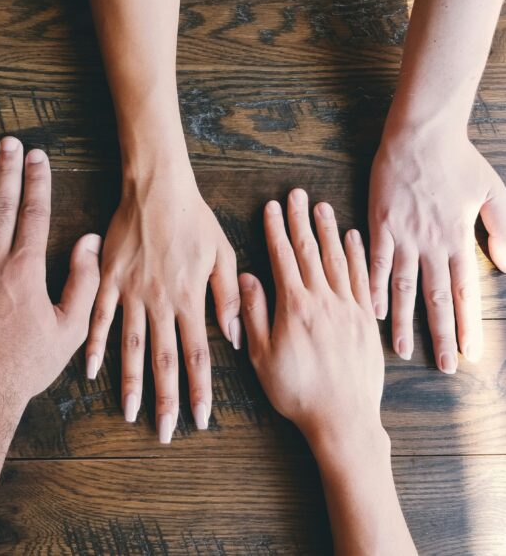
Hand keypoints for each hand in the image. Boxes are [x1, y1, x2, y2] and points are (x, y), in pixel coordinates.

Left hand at [0, 137, 100, 408]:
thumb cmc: (25, 365)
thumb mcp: (69, 330)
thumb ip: (83, 282)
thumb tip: (88, 242)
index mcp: (25, 270)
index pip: (33, 212)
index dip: (37, 180)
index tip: (39, 156)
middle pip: (0, 204)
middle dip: (8, 169)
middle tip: (11, 141)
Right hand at [85, 164, 239, 442]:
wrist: (157, 188)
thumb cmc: (194, 219)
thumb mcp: (222, 253)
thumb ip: (227, 297)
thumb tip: (235, 337)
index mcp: (190, 298)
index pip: (198, 355)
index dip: (200, 390)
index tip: (200, 419)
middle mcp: (160, 302)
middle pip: (164, 360)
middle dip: (166, 399)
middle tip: (165, 432)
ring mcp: (131, 292)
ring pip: (131, 346)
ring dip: (130, 382)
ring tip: (129, 413)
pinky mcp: (109, 279)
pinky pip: (100, 318)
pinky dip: (95, 345)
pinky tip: (91, 370)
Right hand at [240, 189, 383, 445]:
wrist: (343, 419)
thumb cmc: (297, 391)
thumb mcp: (262, 356)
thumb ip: (254, 314)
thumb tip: (247, 278)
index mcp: (295, 307)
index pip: (283, 258)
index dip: (276, 230)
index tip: (272, 207)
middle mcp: (324, 300)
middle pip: (310, 251)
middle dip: (301, 220)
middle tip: (297, 194)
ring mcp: (349, 308)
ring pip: (337, 259)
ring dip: (328, 230)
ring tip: (322, 206)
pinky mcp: (366, 320)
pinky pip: (362, 278)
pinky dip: (357, 255)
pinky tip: (353, 238)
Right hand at [368, 127, 505, 371]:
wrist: (420, 135)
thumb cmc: (457, 160)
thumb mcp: (493, 191)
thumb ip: (503, 228)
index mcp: (458, 238)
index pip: (464, 290)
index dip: (468, 324)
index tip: (470, 354)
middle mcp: (431, 244)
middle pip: (435, 298)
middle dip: (441, 334)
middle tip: (443, 367)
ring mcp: (403, 236)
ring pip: (404, 287)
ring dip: (403, 321)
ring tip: (402, 350)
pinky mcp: (380, 225)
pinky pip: (375, 263)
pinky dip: (374, 288)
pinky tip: (372, 310)